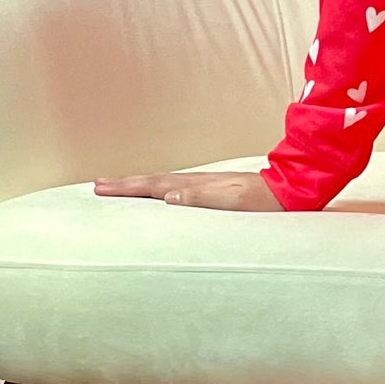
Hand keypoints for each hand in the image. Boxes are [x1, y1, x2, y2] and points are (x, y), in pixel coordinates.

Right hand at [92, 171, 287, 211]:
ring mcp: (203, 184)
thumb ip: (201, 198)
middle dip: (124, 183)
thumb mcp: (233, 201)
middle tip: (97, 185)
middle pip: (152, 182)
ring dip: (138, 184)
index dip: (126, 188)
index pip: (153, 187)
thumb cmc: (261, 201)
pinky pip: (175, 187)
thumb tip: (168, 196)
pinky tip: (157, 192)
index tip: (101, 188)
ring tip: (118, 185)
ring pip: (162, 183)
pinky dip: (157, 188)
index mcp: (195, 186)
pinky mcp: (212, 189)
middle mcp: (196, 182)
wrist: (286, 190)